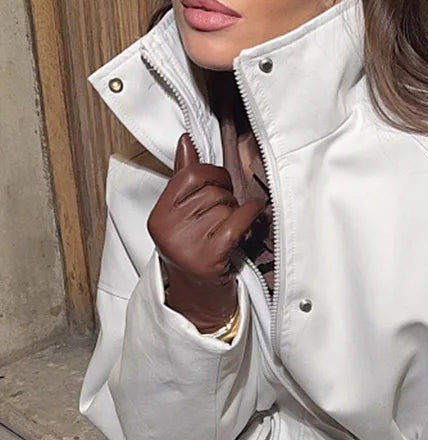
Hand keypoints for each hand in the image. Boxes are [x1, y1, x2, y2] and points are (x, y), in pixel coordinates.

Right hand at [147, 133, 265, 331]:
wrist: (198, 299)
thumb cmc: (195, 251)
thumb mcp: (183, 216)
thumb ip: (184, 178)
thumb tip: (186, 140)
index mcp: (159, 215)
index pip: (190, 175)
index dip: (213, 174)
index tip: (223, 183)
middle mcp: (168, 228)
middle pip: (212, 192)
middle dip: (228, 198)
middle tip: (227, 214)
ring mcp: (186, 244)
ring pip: (226, 207)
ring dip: (237, 214)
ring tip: (232, 229)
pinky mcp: (207, 256)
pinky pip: (235, 221)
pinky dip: (250, 215)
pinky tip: (255, 214)